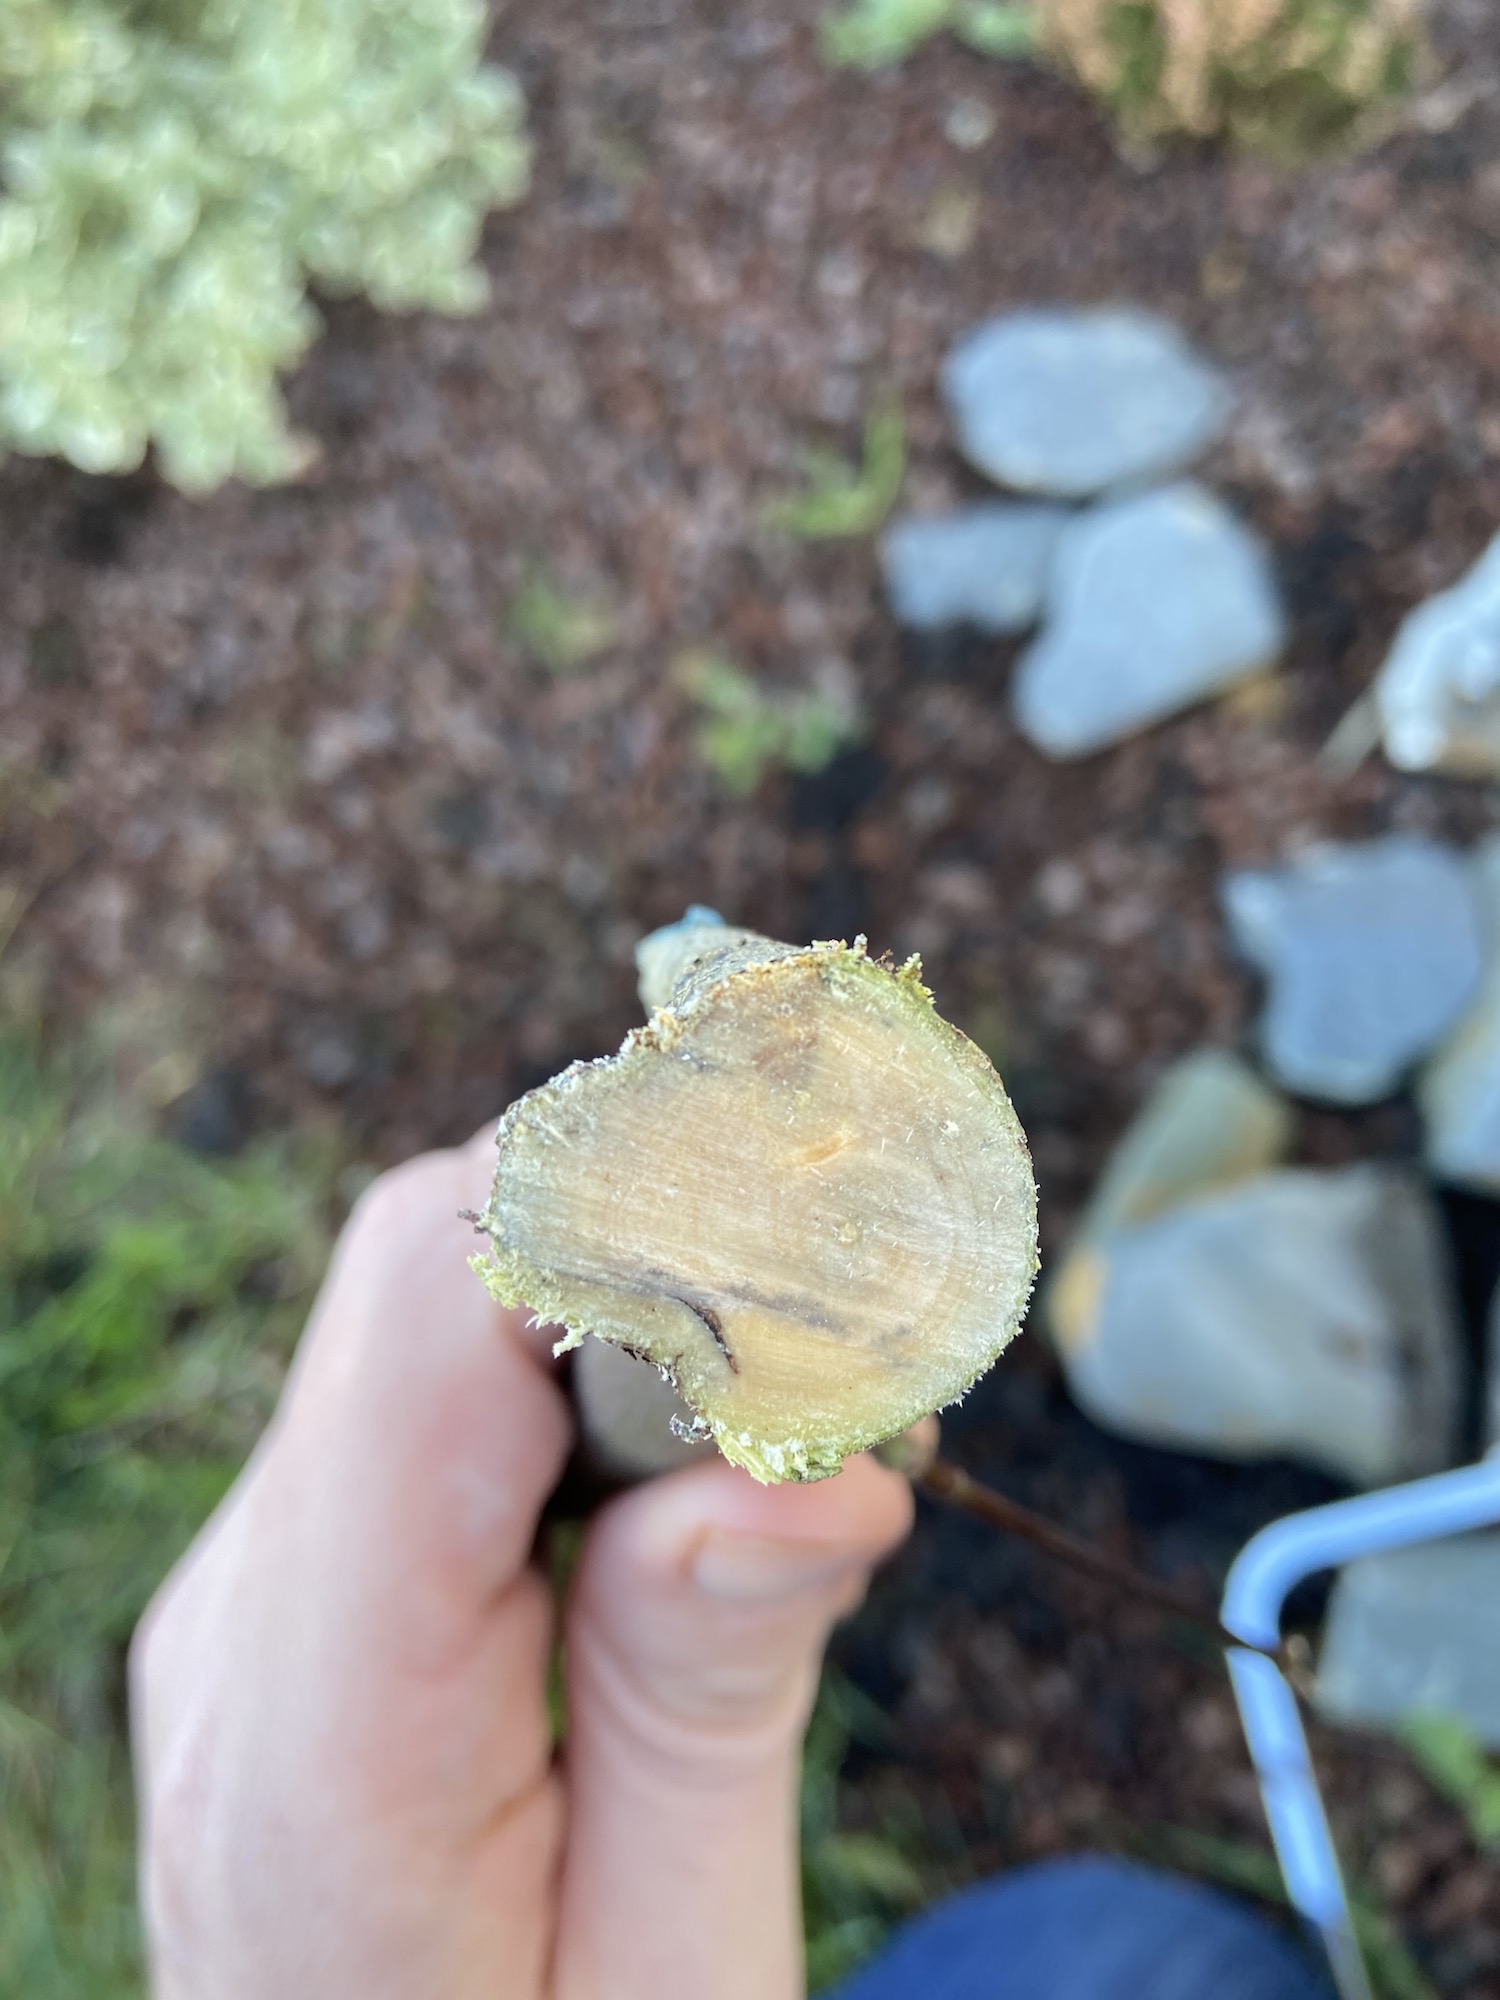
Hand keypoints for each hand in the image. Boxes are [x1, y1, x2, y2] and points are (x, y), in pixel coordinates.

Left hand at [130, 1130, 914, 1998]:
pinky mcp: (300, 1585)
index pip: (433, 1325)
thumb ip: (707, 1705)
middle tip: (848, 1377)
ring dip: (631, 1317)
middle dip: (655, 1253)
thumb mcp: (672, 1979)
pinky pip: (432, 1399)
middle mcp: (249, 1622)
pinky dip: (581, 1384)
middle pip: (429, 1278)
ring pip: (436, 1313)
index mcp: (325, 1738)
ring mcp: (258, 1592)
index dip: (635, 1222)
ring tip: (784, 1458)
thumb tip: (807, 1454)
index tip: (827, 1275)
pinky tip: (683, 1496)